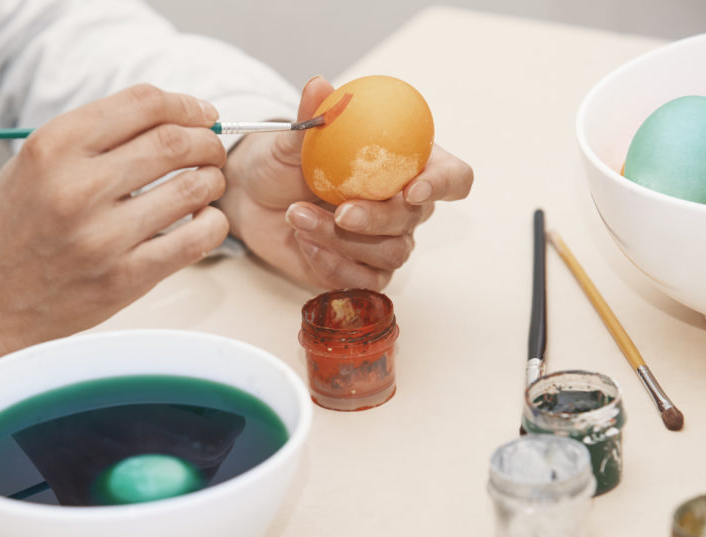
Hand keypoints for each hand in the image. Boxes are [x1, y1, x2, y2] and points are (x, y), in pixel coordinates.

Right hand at [0, 84, 227, 377]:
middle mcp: (77, 187)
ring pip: (194, 188)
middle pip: (175, 142)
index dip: (186, 105)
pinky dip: (213, 223)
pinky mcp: (124, 278)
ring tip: (207, 184)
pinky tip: (203, 220)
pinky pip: (196, 240)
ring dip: (212, 181)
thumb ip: (94, 139)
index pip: (144, 104)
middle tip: (212, 150)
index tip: (202, 115)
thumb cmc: (10, 233)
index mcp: (53, 147)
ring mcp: (103, 236)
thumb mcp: (33, 165)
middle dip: (207, 142)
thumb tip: (169, 121)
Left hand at [218, 76, 472, 290]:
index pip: (453, 176)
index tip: (412, 189)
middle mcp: (403, 205)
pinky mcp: (361, 271)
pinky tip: (305, 244)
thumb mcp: (292, 139)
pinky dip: (333, 265)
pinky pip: (365, 280)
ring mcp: (384, 241)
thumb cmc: (282, 163)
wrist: (252, 200)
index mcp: (406, 165)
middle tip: (340, 213)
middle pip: (416, 219)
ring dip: (343, 240)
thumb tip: (319, 85)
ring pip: (390, 253)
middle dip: (378, 218)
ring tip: (298, 218)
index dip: (442, 184)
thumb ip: (311, 118)